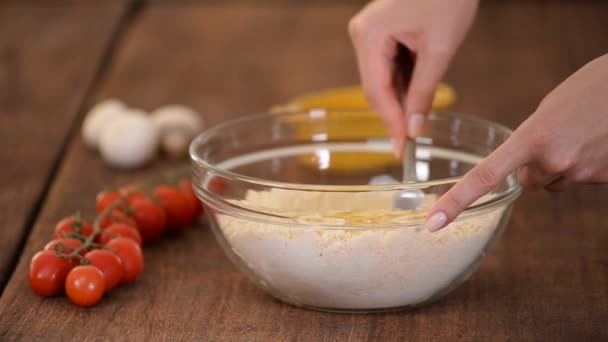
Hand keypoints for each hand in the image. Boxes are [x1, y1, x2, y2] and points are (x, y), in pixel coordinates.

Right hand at [348, 0, 477, 156]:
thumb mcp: (439, 49)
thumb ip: (424, 92)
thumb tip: (414, 128)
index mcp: (370, 36)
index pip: (376, 92)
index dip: (390, 123)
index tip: (401, 148)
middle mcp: (362, 34)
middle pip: (374, 88)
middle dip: (395, 112)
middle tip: (412, 138)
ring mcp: (369, 33)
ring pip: (380, 79)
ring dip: (400, 98)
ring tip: (421, 112)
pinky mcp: (379, 32)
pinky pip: (386, 66)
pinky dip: (402, 82)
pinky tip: (417, 90)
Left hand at [426, 54, 607, 231]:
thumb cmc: (591, 88)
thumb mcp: (548, 110)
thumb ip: (529, 141)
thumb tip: (523, 167)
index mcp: (531, 138)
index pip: (484, 176)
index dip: (456, 202)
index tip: (433, 223)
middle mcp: (553, 161)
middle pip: (526, 182)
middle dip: (533, 167)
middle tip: (557, 136)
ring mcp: (581, 173)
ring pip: (554, 182)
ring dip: (561, 166)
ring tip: (582, 134)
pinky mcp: (604, 179)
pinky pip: (581, 180)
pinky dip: (585, 165)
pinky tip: (597, 142)